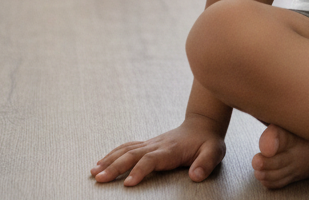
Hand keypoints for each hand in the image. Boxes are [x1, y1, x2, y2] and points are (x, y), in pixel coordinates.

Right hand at [90, 116, 226, 186]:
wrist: (203, 124)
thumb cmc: (208, 141)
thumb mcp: (215, 151)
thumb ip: (206, 163)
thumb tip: (195, 176)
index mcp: (171, 149)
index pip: (152, 159)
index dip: (139, 170)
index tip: (127, 184)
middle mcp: (158, 144)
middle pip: (133, 154)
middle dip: (115, 167)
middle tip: (99, 179)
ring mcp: (151, 143)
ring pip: (127, 149)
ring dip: (110, 160)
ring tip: (93, 172)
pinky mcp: (148, 144)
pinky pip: (127, 147)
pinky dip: (113, 154)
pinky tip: (101, 163)